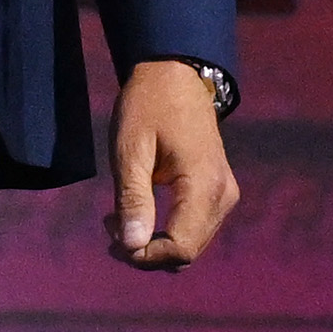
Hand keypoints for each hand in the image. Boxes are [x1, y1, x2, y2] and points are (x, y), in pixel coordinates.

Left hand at [105, 61, 240, 270]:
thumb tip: (132, 246)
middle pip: (187, 251)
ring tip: (115, 218)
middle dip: (145, 250)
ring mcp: (225, 195)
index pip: (182, 247)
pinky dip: (164, 230)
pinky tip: (134, 211)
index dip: (146, 256)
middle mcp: (223, 197)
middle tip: (108, 225)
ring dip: (152, 242)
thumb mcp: (130, 149)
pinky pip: (192, 227)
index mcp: (205, 186)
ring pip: (190, 243)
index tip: (111, 241)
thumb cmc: (149, 106)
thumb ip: (133, 198)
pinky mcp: (217, 193)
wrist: (176, 75)